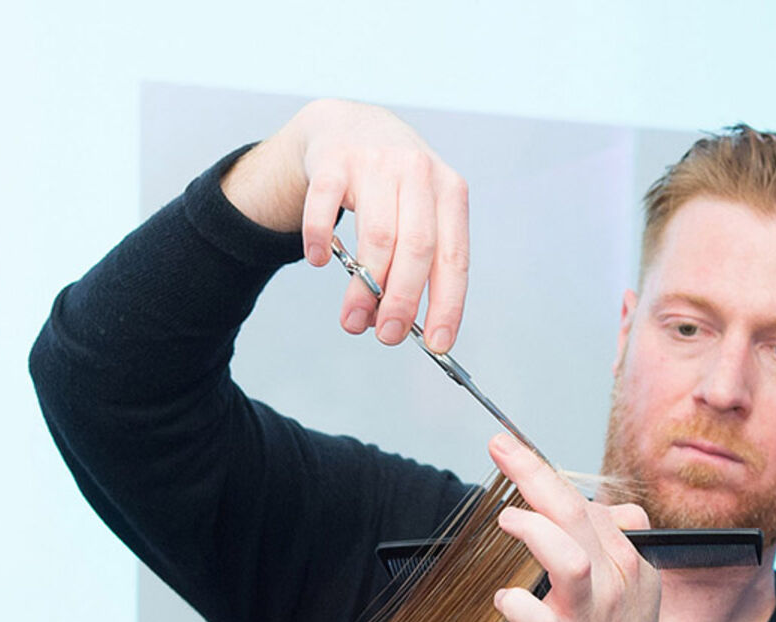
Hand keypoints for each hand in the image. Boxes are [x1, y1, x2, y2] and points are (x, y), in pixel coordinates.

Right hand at [222, 99, 469, 351]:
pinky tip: (320, 262)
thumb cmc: (392, 185)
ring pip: (376, 235)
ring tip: (352, 320)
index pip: (455, 258)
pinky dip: (321, 239)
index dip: (447, 304)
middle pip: (417, 249)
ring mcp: (376, 161)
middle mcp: (418, 172)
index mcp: (450, 192)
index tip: (437, 344)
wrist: (348, 124)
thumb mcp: (418, 212)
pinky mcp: (334, 159)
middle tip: (387, 336)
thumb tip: (393, 323)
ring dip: (363, 287)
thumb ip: (415, 264)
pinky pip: (325, 206)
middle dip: (402, 301)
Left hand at [487, 433, 667, 621]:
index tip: (513, 450)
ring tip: (507, 520)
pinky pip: (538, 619)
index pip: (589, 503)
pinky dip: (517, 603)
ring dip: (534, 532)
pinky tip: (505, 599)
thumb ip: (616, 544)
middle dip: (534, 473)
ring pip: (567, 558)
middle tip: (499, 448)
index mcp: (629, 561)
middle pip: (576, 513)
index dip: (548, 473)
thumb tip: (598, 506)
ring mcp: (590, 614)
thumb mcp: (636, 588)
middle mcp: (614, 581)